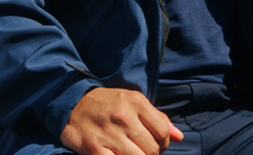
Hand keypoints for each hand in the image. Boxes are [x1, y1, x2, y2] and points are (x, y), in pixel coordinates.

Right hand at [60, 88, 183, 154]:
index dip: (164, 142)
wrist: (74, 104)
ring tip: (134, 154)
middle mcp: (123, 117)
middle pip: (152, 149)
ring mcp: (109, 134)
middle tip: (144, 151)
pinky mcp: (94, 149)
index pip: (163, 131)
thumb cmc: (109, 105)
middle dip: (152, 154)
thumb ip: (157, 119)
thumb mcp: (134, 102)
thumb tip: (179, 137)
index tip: (157, 143)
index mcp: (135, 102)